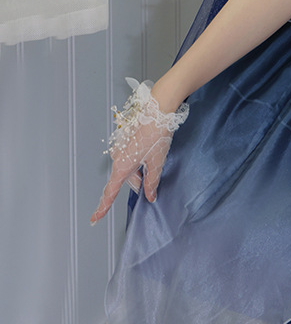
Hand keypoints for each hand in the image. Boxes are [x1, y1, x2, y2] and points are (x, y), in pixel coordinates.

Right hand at [90, 78, 188, 223]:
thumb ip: (152, 181)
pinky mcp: (125, 141)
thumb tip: (151, 196)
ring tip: (156, 155)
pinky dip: (140, 159)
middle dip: (139, 181)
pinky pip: (130, 157)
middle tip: (155, 174)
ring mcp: (120, 148)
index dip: (103, 207)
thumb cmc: (157, 134)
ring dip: (141, 169)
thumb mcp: (157, 161)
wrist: (158, 109)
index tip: (94, 219)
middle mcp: (117, 158)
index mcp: (122, 166)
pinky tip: (151, 149)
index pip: (110, 192)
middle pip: (125, 179)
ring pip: (129, 168)